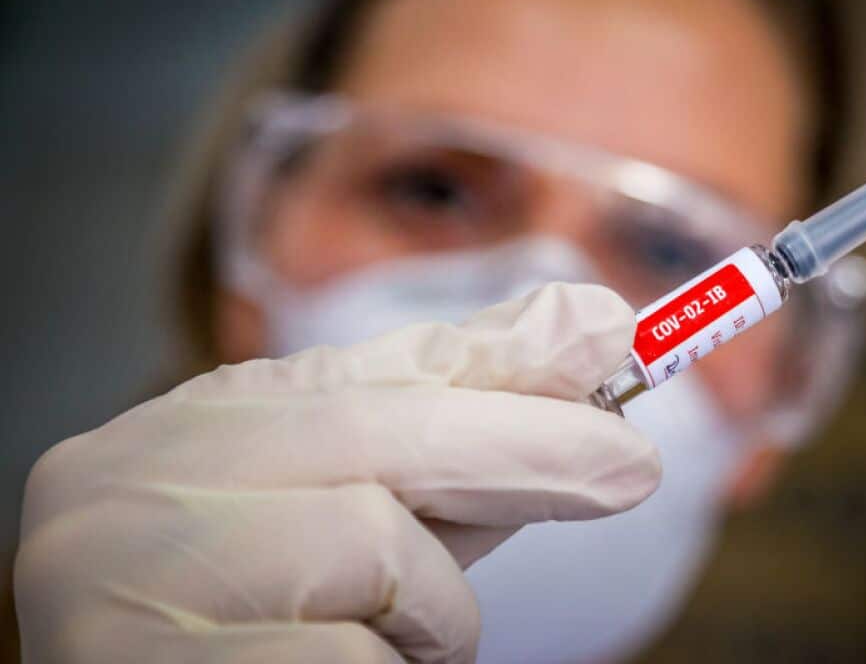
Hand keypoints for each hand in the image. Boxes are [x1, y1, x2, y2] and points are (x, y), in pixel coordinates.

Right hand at [15, 283, 659, 662]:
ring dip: (435, 609)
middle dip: (527, 442)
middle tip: (634, 465)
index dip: (503, 355)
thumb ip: (445, 439)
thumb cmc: (242, 615)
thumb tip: (581, 347)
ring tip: (399, 642)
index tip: (611, 332)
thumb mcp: (335, 512)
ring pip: (378, 544)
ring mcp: (132, 573)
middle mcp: (141, 480)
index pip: (369, 370)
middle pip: (380, 432)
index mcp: (189, 428)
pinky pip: (349, 655)